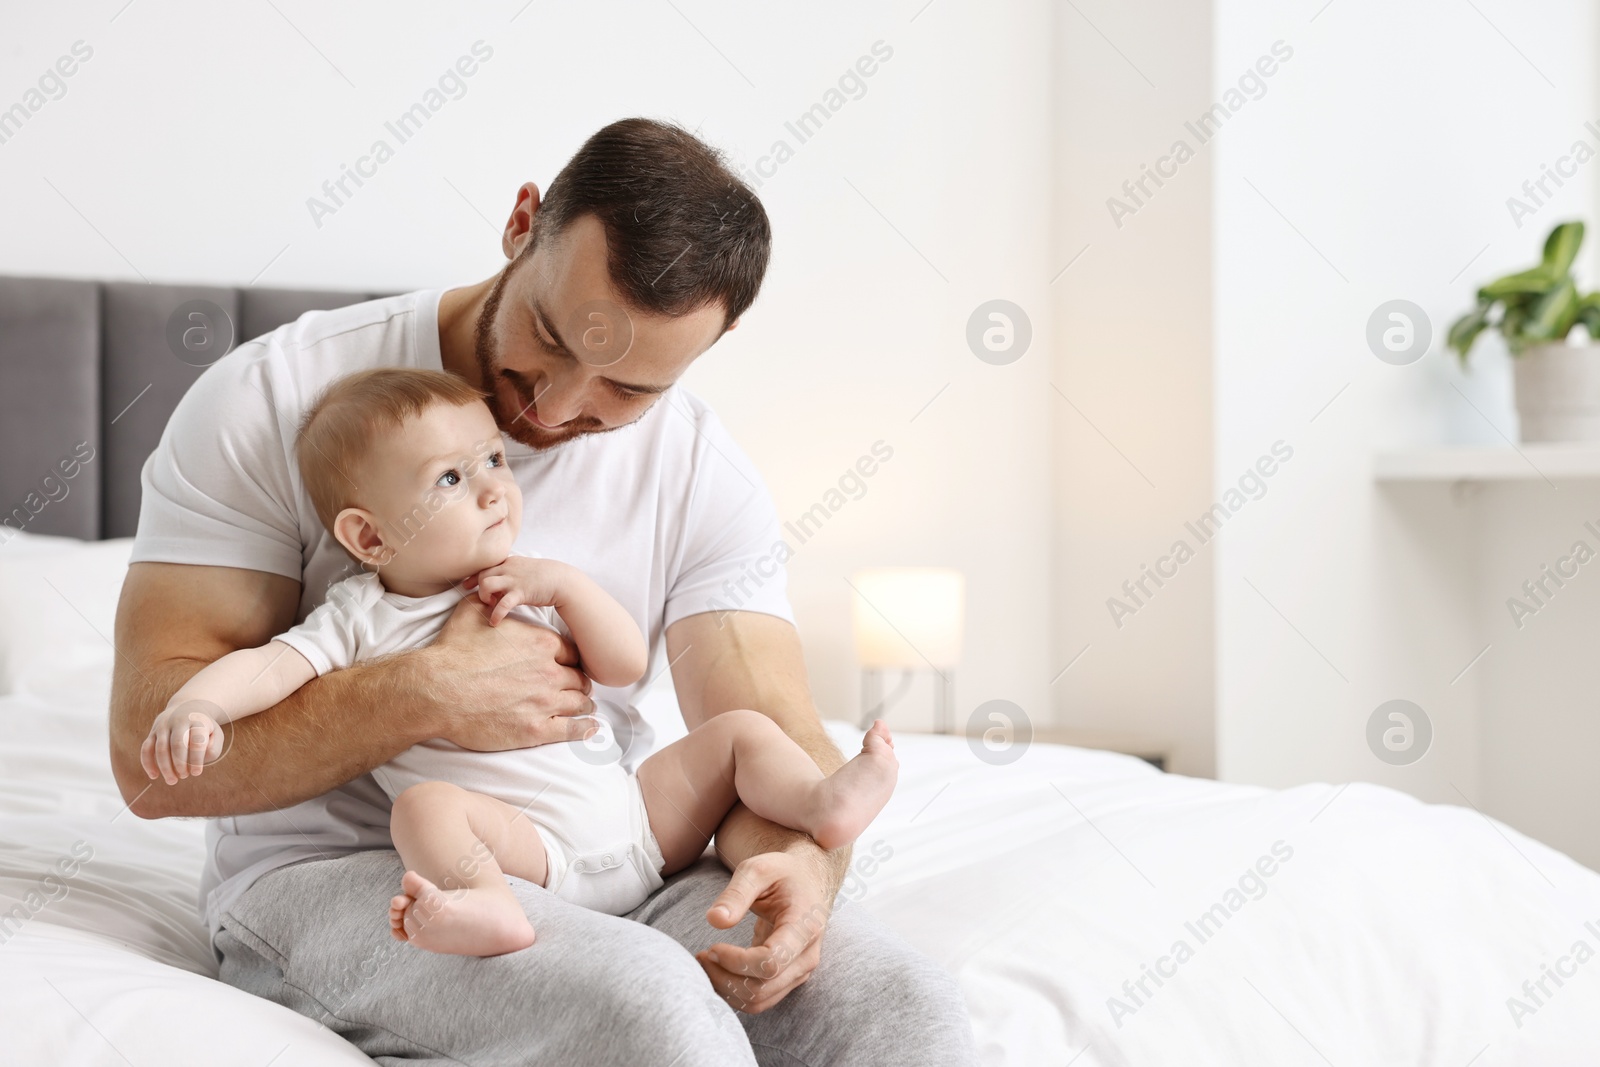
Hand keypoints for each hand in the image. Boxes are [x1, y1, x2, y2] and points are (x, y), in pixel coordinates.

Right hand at [141, 701, 225, 784]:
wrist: (188, 706)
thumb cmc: (204, 727)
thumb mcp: (215, 734)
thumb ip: (213, 748)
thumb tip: (201, 760)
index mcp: (197, 721)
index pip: (196, 741)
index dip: (196, 759)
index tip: (197, 773)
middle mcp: (178, 721)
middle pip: (177, 744)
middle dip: (180, 764)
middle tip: (184, 776)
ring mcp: (163, 726)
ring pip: (160, 747)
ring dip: (165, 767)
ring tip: (172, 780)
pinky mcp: (152, 732)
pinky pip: (146, 748)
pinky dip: (148, 763)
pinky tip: (154, 775)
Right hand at [419, 594, 597, 750]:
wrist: (436, 690)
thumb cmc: (452, 652)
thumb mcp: (470, 612)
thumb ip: (488, 601)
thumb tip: (489, 591)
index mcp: (541, 644)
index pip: (571, 652)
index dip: (570, 659)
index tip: (567, 665)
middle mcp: (549, 672)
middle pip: (578, 678)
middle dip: (578, 682)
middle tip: (575, 687)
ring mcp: (544, 702)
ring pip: (579, 702)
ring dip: (582, 704)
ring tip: (584, 707)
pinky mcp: (536, 730)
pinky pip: (572, 729)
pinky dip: (584, 728)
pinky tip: (590, 728)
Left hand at [464, 557, 569, 625]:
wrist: (563, 580)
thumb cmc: (546, 577)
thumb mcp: (526, 569)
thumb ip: (512, 573)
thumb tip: (502, 582)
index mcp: (509, 561)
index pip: (485, 566)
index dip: (473, 576)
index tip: (467, 585)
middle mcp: (508, 568)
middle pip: (482, 574)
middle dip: (478, 587)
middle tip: (485, 599)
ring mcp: (514, 580)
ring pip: (486, 584)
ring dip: (484, 596)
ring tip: (491, 605)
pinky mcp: (521, 592)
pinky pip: (502, 604)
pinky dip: (496, 614)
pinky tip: (494, 622)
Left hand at [695, 851, 835, 1013]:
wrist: (807, 881)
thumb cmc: (782, 872)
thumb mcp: (758, 869)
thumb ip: (736, 893)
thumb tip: (714, 920)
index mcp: (804, 927)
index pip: (770, 963)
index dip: (735, 961)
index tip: (712, 945)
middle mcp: (806, 957)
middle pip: (761, 988)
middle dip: (723, 977)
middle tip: (701, 955)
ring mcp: (798, 972)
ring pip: (758, 1000)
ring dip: (725, 989)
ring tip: (705, 962)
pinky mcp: (787, 979)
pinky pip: (758, 999)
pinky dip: (732, 992)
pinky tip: (716, 970)